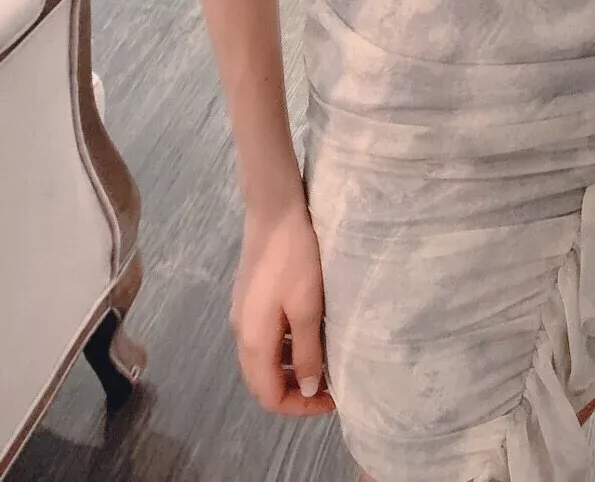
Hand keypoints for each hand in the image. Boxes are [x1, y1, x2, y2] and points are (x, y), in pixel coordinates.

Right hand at [231, 198, 335, 417]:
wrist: (274, 210)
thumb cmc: (294, 258)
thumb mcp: (308, 307)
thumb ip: (307, 352)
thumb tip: (310, 389)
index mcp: (253, 341)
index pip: (269, 397)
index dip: (300, 406)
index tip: (332, 399)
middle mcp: (242, 333)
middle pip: (263, 382)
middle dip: (296, 391)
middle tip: (331, 385)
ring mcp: (243, 314)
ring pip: (264, 361)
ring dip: (291, 370)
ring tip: (325, 361)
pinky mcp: (250, 298)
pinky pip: (265, 338)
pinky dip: (285, 348)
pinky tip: (309, 334)